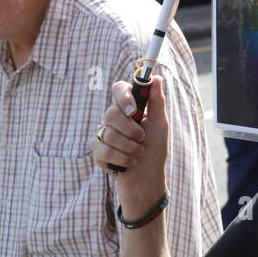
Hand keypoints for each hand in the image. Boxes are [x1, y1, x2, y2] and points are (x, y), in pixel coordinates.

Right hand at [90, 76, 169, 208]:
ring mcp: (103, 133)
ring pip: (107, 133)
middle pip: (111, 113)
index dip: (123, 97)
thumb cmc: (155, 150)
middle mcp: (114, 117)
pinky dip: (120, 159)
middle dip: (130, 130)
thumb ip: (157, 102)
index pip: (118, 89)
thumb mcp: (160, 125)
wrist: (147, 177)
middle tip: (142, 139)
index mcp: (129, 107)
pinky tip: (129, 163)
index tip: (134, 110)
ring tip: (138, 154)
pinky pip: (102, 149)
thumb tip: (157, 78)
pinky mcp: (97, 150)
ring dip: (129, 148)